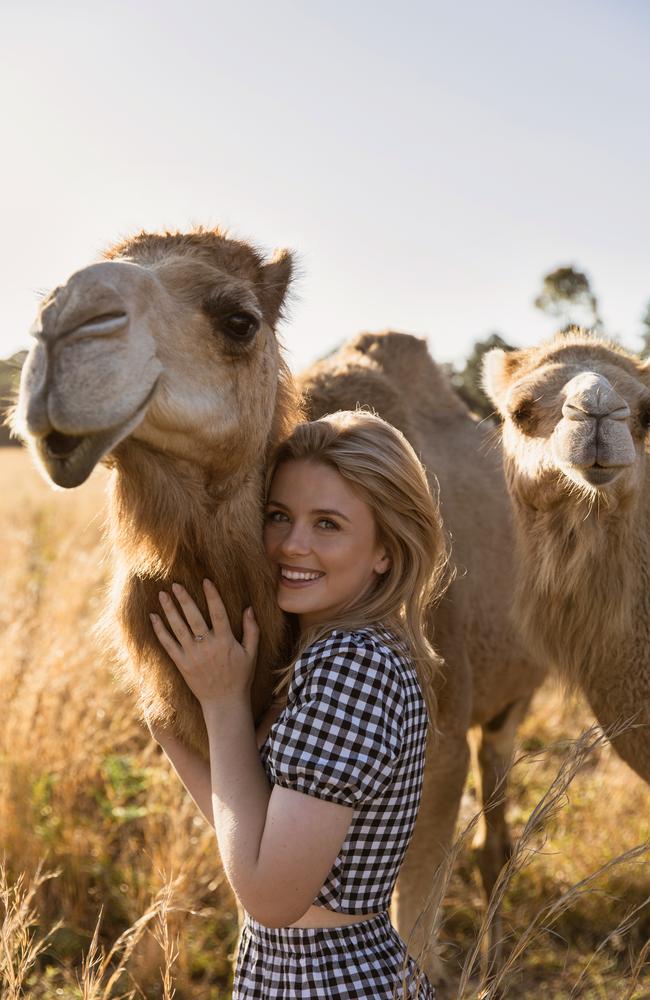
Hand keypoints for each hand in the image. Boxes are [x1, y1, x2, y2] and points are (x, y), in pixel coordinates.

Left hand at [150, 579, 258, 714]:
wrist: (224, 702)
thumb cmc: (240, 676)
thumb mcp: (251, 653)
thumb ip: (251, 630)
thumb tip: (249, 608)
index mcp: (225, 641)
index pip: (218, 613)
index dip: (212, 596)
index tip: (205, 581)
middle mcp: (207, 646)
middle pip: (194, 617)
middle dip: (184, 599)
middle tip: (175, 584)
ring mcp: (192, 655)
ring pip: (178, 628)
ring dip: (169, 610)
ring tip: (162, 594)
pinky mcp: (182, 664)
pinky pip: (168, 644)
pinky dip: (160, 630)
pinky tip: (153, 617)